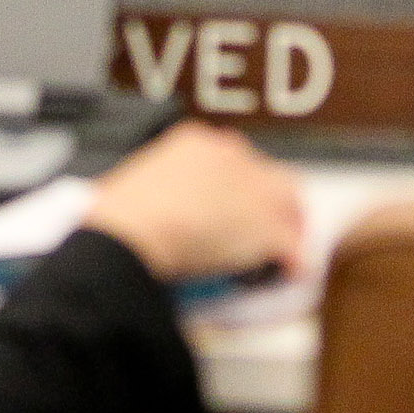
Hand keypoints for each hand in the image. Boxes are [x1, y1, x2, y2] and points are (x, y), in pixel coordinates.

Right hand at [81, 120, 304, 283]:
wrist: (128, 234)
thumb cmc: (120, 217)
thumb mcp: (138, 184)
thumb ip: (165, 189)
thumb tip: (169, 212)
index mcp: (195, 142)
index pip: (235, 157)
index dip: (240, 184)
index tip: (236, 201)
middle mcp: (230, 155)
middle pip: (269, 174)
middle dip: (270, 200)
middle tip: (265, 225)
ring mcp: (252, 189)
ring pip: (289, 203)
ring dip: (288, 226)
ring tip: (285, 248)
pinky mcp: (264, 225)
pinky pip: (291, 243)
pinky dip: (293, 259)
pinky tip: (289, 271)